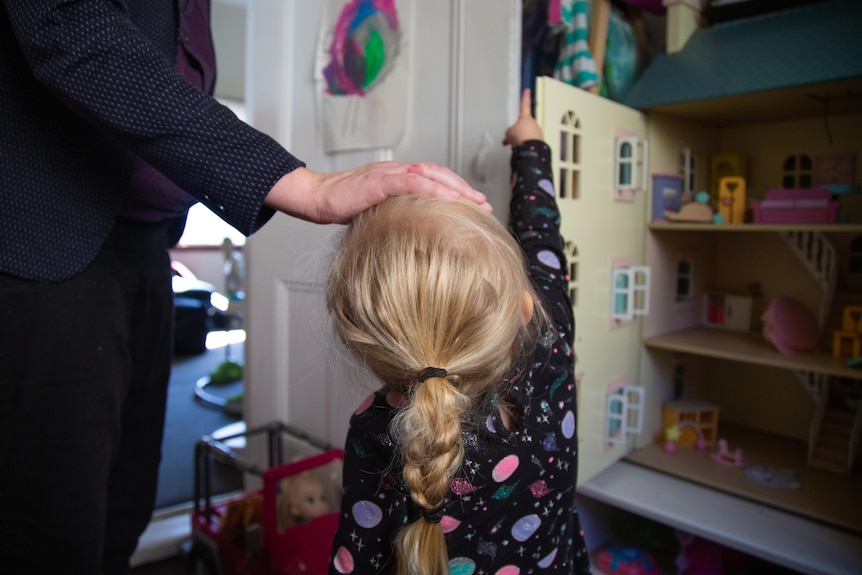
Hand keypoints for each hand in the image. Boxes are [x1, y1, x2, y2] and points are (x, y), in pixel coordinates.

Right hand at [264, 161, 490, 223]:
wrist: (316, 198)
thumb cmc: (341, 207)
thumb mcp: (376, 212)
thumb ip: (395, 215)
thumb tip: (414, 235)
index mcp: (397, 176)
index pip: (434, 178)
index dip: (456, 189)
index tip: (475, 205)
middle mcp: (396, 170)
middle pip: (438, 173)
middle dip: (464, 188)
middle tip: (484, 205)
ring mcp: (388, 173)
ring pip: (430, 173)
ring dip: (455, 187)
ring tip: (474, 201)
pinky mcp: (379, 180)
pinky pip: (412, 181)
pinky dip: (433, 189)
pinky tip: (450, 199)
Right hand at [503, 89, 543, 147]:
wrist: (530, 149)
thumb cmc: (519, 136)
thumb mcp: (509, 132)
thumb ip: (510, 131)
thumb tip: (512, 134)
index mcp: (526, 117)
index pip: (524, 105)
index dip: (525, 97)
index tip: (528, 90)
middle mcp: (533, 124)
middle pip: (523, 126)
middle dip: (516, 132)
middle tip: (508, 139)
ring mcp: (537, 133)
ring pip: (525, 136)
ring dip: (519, 141)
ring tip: (513, 147)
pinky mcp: (539, 142)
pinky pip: (529, 143)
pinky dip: (524, 146)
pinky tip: (519, 150)